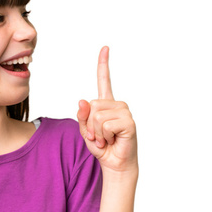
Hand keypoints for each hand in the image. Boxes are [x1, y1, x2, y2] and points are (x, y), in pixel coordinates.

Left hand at [77, 46, 137, 173]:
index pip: (104, 80)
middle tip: (99, 136)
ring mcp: (124, 112)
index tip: (105, 48)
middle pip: (92, 105)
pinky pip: (105, 124)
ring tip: (106, 139)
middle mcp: (116, 105)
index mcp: (106, 104)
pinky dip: (104, 136)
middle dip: (89, 125)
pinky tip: (112, 140)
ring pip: (97, 116)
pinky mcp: (128, 122)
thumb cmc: (102, 147)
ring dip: (96, 132)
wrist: (115, 164)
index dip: (104, 64)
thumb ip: (82, 117)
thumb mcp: (85, 131)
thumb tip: (82, 101)